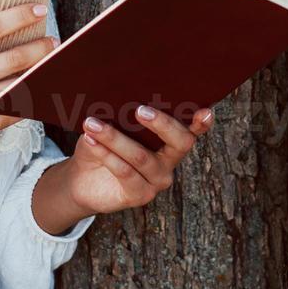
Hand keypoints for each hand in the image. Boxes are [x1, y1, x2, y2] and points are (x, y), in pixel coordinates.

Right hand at [0, 2, 57, 177]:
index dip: (18, 16)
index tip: (38, 10)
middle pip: (13, 57)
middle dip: (41, 47)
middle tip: (54, 42)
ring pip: (19, 84)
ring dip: (43, 74)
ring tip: (56, 66)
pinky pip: (15, 111)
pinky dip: (32, 102)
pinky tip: (42, 95)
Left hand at [55, 106, 216, 215]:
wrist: (82, 179)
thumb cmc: (101, 145)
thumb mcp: (112, 126)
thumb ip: (122, 114)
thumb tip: (121, 94)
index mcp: (169, 142)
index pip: (191, 131)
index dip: (202, 123)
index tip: (205, 111)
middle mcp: (169, 162)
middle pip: (180, 143)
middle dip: (162, 124)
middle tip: (139, 110)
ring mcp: (157, 181)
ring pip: (141, 156)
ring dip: (114, 138)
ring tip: (92, 123)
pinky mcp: (140, 195)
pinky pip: (125, 171)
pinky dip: (106, 153)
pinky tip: (91, 141)